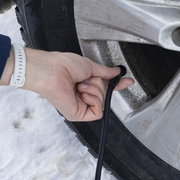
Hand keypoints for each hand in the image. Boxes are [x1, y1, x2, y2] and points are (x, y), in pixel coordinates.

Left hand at [12, 47, 133, 121]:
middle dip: (100, 84)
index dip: (117, 84)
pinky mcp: (78, 114)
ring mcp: (80, 106)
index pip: (104, 87)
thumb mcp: (90, 66)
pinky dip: (94, 100)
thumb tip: (116, 72)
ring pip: (103, 103)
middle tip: (87, 78)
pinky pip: (98, 111)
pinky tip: (83, 93)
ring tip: (81, 84)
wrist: (51, 70)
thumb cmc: (63, 65)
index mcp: (85, 84)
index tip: (127, 81)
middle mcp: (82, 96)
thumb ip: (105, 71)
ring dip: (95, 90)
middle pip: (106, 95)